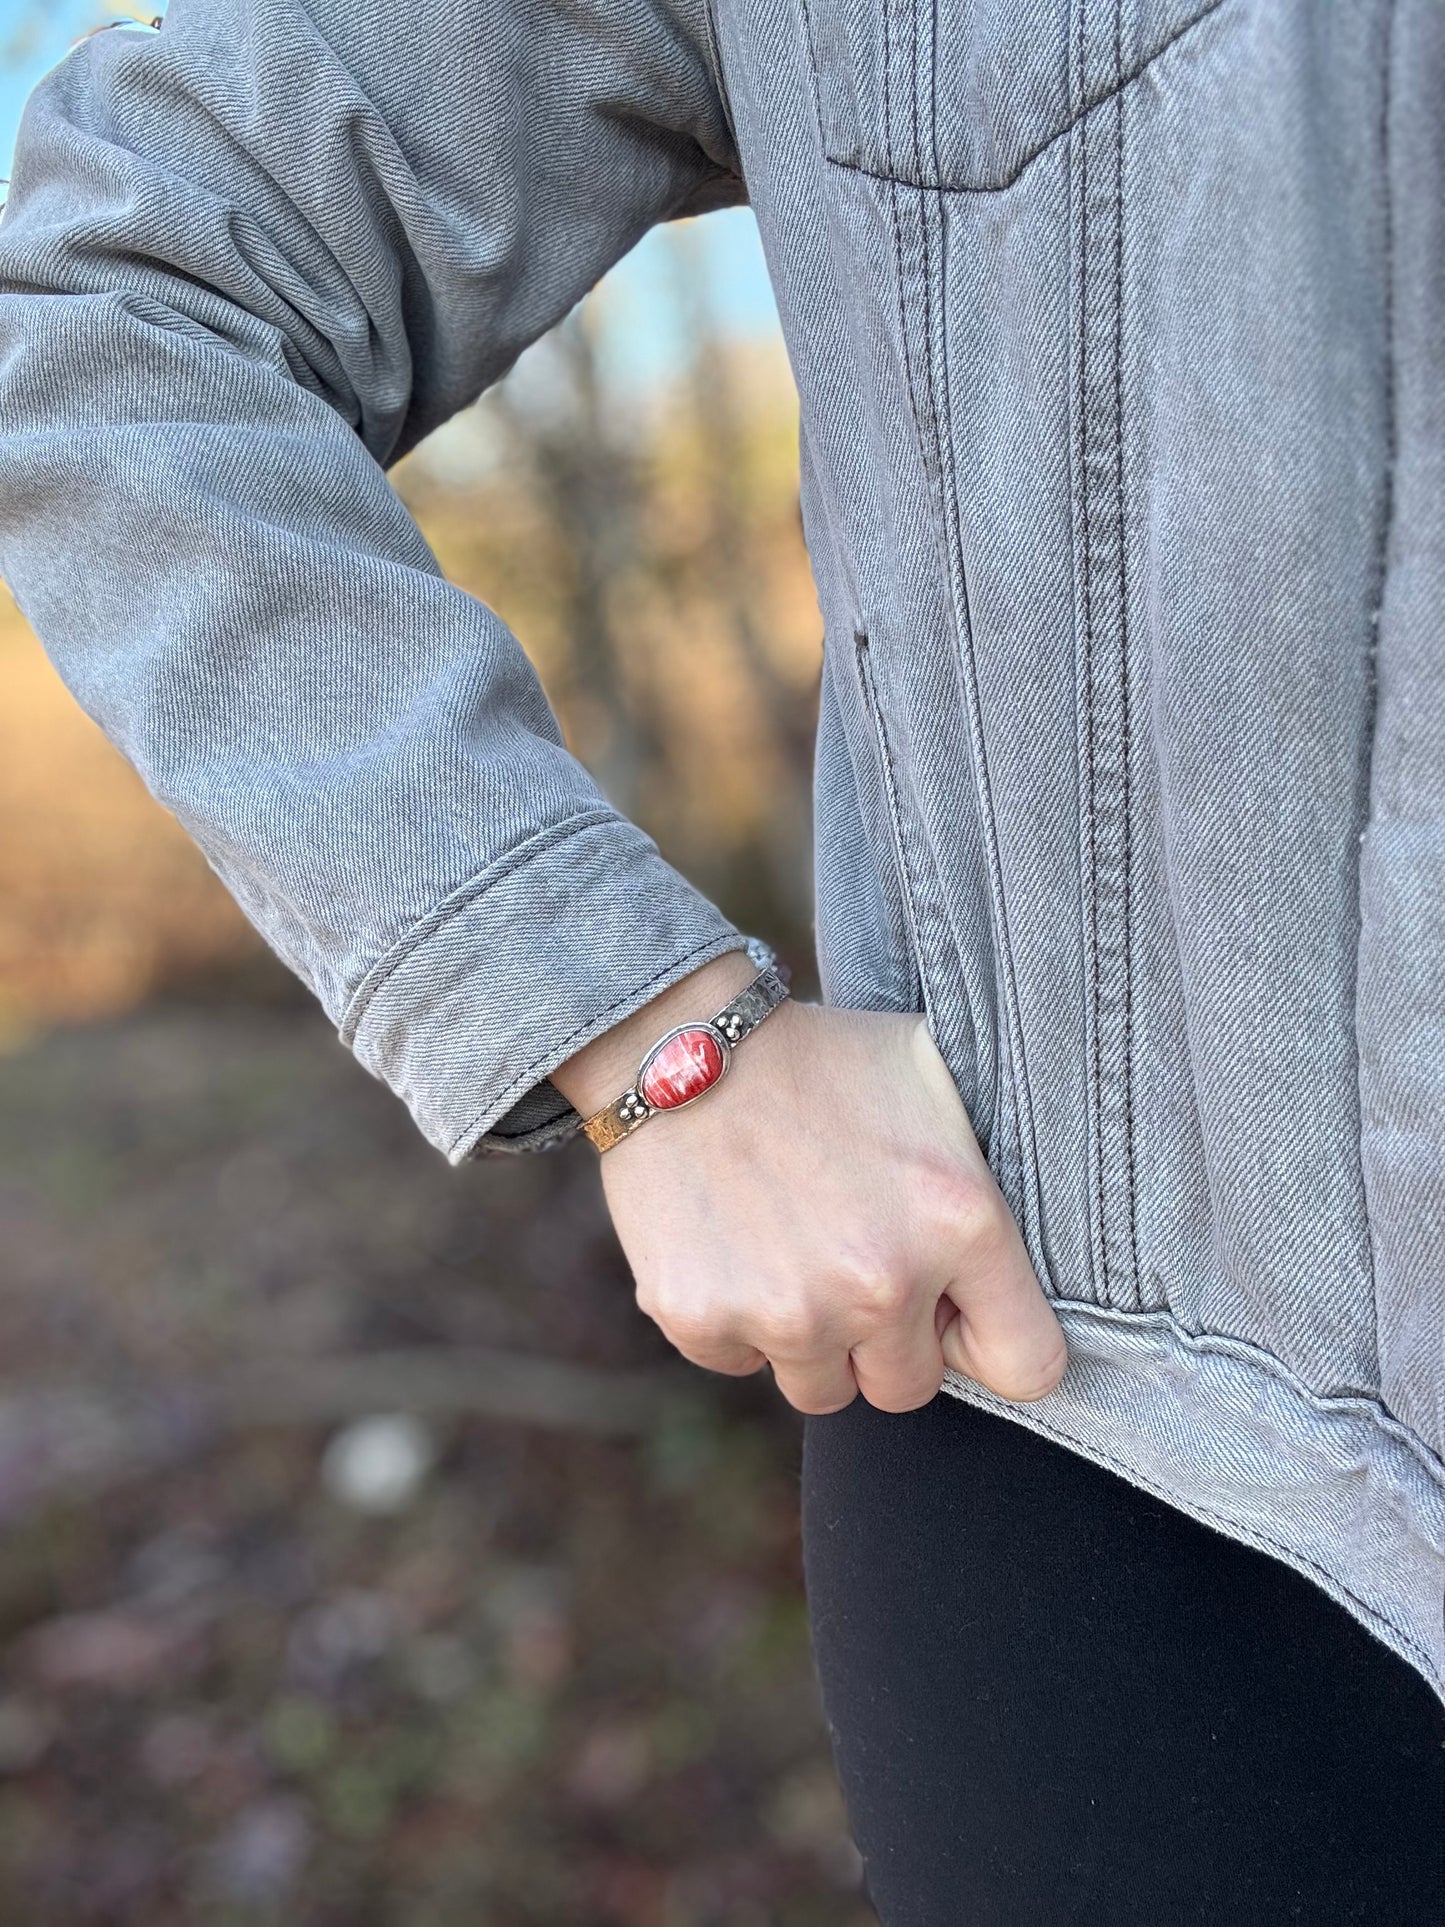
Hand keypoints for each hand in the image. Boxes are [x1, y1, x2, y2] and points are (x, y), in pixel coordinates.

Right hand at [551, 954, 1067, 1414]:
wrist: (678, 1041)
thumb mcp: (932, 1079)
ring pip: (820, 1389)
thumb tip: (1046, 1219)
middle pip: (907, 1388)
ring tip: (787, 1245)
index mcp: (960, 1224)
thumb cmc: (821, 1057)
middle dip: (885, 1340)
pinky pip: (737, 1362)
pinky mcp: (703, 1318)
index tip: (955, 1312)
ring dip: (809, 1337)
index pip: (1028, 1365)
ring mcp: (789, 1310)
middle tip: (849, 1259)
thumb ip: (985, 1167)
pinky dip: (731, 1319)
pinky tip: (727, 1242)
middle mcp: (882, 1282)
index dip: (988, 1341)